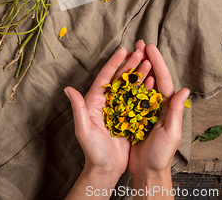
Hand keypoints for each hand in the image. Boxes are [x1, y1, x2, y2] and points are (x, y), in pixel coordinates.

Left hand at [64, 47, 151, 182]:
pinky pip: (138, 99)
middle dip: (130, 64)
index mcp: (95, 102)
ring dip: (139, 73)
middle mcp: (107, 102)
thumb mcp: (84, 130)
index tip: (123, 50)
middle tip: (140, 52)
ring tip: (149, 62)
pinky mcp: (129, 116)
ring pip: (130, 86)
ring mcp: (119, 108)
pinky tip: (153, 80)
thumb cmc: (92, 152)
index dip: (114, 63)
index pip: (105, 78)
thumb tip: (68, 89)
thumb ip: (79, 108)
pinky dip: (145, 88)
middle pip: (119, 78)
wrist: (106, 170)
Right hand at [128, 41, 189, 178]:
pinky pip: (131, 94)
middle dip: (147, 58)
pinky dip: (128, 81)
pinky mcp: (135, 114)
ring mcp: (146, 108)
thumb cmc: (161, 155)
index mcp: (167, 105)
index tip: (150, 47)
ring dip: (137, 66)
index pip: (163, 78)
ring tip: (132, 52)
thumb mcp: (171, 133)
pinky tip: (123, 72)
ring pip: (141, 82)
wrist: (147, 171)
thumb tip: (185, 90)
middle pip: (152, 75)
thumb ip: (177, 112)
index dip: (157, 61)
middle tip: (140, 42)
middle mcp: (157, 103)